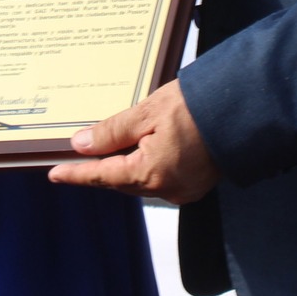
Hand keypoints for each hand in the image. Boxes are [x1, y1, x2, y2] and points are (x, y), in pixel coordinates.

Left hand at [48, 79, 218, 203]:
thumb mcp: (147, 112)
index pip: (102, 176)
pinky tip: (141, 150)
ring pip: (140, 181)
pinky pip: (160, 180)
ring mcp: (183, 190)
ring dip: (125, 167)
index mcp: (152, 173)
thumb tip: (82, 144)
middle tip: (78, 156)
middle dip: (101, 169)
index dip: (76, 174)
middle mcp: (167, 189)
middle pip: (121, 181)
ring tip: (110, 149)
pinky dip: (146, 167)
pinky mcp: (195, 185)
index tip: (55, 174)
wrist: (241, 108)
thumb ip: (112, 132)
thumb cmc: (197, 105)